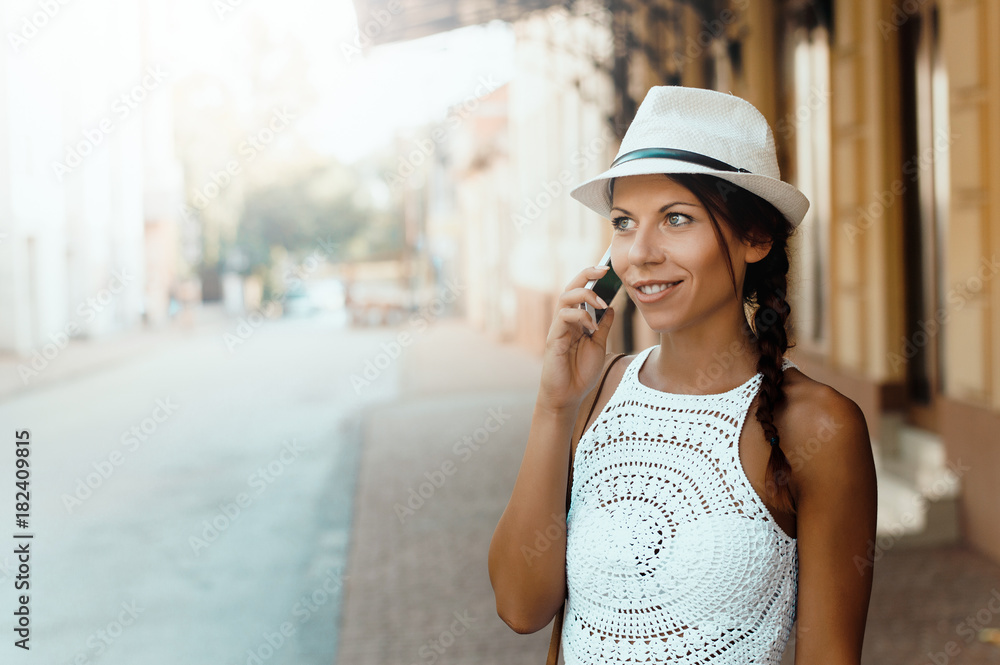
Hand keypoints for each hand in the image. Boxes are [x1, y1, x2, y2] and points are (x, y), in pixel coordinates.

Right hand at [537, 265, 615, 412]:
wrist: (568, 396)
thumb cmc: (580, 373)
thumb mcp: (599, 345)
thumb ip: (603, 327)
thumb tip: (612, 307)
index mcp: (576, 320)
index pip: (581, 292)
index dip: (591, 278)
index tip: (608, 269)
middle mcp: (565, 320)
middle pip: (570, 287)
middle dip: (586, 275)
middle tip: (604, 269)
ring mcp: (558, 328)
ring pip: (565, 298)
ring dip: (585, 295)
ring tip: (602, 303)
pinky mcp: (554, 338)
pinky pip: (564, 317)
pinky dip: (580, 316)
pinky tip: (591, 326)